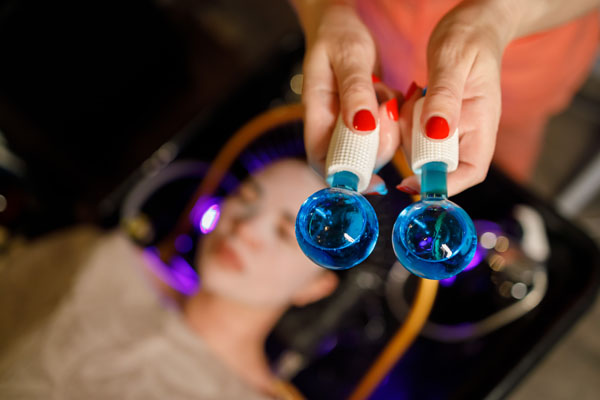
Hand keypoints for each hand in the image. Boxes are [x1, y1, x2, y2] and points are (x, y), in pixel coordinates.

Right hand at [299, 1, 400, 193]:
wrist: (339, 20)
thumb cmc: (337, 34)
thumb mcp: (348, 55)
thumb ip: (355, 90)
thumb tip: (361, 127)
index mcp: (316, 114)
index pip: (322, 161)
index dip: (344, 178)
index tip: (375, 182)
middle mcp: (331, 124)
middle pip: (352, 160)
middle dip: (378, 147)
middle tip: (389, 112)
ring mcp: (348, 122)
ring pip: (372, 146)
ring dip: (390, 130)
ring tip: (389, 97)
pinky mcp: (364, 116)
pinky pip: (384, 130)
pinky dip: (395, 118)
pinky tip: (393, 95)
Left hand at [398, 1, 516, 195]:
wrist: (473, 22)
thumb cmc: (469, 37)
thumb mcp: (452, 63)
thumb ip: (444, 98)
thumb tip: (436, 132)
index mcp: (481, 124)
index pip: (469, 172)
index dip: (442, 185)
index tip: (411, 183)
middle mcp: (468, 132)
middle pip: (437, 165)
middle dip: (414, 149)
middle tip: (407, 115)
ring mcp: (452, 128)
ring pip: (421, 150)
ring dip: (407, 132)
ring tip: (412, 100)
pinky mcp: (437, 120)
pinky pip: (415, 133)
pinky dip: (405, 121)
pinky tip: (409, 100)